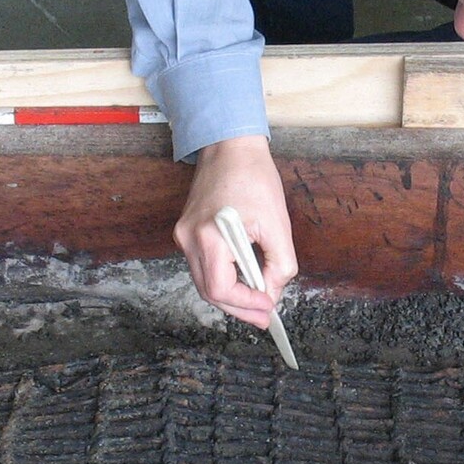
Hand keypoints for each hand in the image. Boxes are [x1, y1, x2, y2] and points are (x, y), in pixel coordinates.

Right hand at [174, 135, 295, 328]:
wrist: (229, 146)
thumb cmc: (253, 177)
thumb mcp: (277, 223)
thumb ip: (279, 264)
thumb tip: (272, 292)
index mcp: (209, 236)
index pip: (220, 288)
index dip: (245, 304)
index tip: (268, 308)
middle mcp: (189, 238)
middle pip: (208, 291)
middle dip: (238, 307)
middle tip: (264, 316)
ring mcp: (184, 235)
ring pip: (204, 281)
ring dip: (230, 295)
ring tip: (257, 303)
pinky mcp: (187, 231)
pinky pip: (203, 266)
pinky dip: (223, 278)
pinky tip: (243, 281)